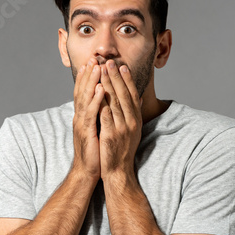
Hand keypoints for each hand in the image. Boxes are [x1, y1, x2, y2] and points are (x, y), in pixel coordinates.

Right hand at [72, 58, 104, 179]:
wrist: (88, 170)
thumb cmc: (95, 150)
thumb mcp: (97, 128)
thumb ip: (100, 115)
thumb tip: (107, 103)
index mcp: (83, 115)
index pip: (84, 92)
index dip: (87, 77)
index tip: (93, 62)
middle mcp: (80, 116)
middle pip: (82, 91)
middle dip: (88, 74)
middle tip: (93, 58)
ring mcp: (82, 123)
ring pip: (85, 98)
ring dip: (91, 82)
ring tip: (97, 68)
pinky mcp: (86, 132)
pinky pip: (91, 113)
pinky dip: (95, 100)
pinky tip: (100, 90)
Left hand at [98, 60, 142, 178]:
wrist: (118, 171)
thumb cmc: (122, 149)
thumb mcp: (132, 130)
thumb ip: (132, 113)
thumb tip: (137, 98)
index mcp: (136, 119)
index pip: (132, 95)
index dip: (127, 80)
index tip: (122, 65)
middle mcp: (131, 122)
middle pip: (123, 95)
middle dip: (116, 77)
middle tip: (109, 62)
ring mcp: (122, 128)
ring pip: (114, 102)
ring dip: (108, 85)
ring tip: (101, 71)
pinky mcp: (111, 136)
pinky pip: (106, 116)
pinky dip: (102, 103)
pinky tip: (97, 92)